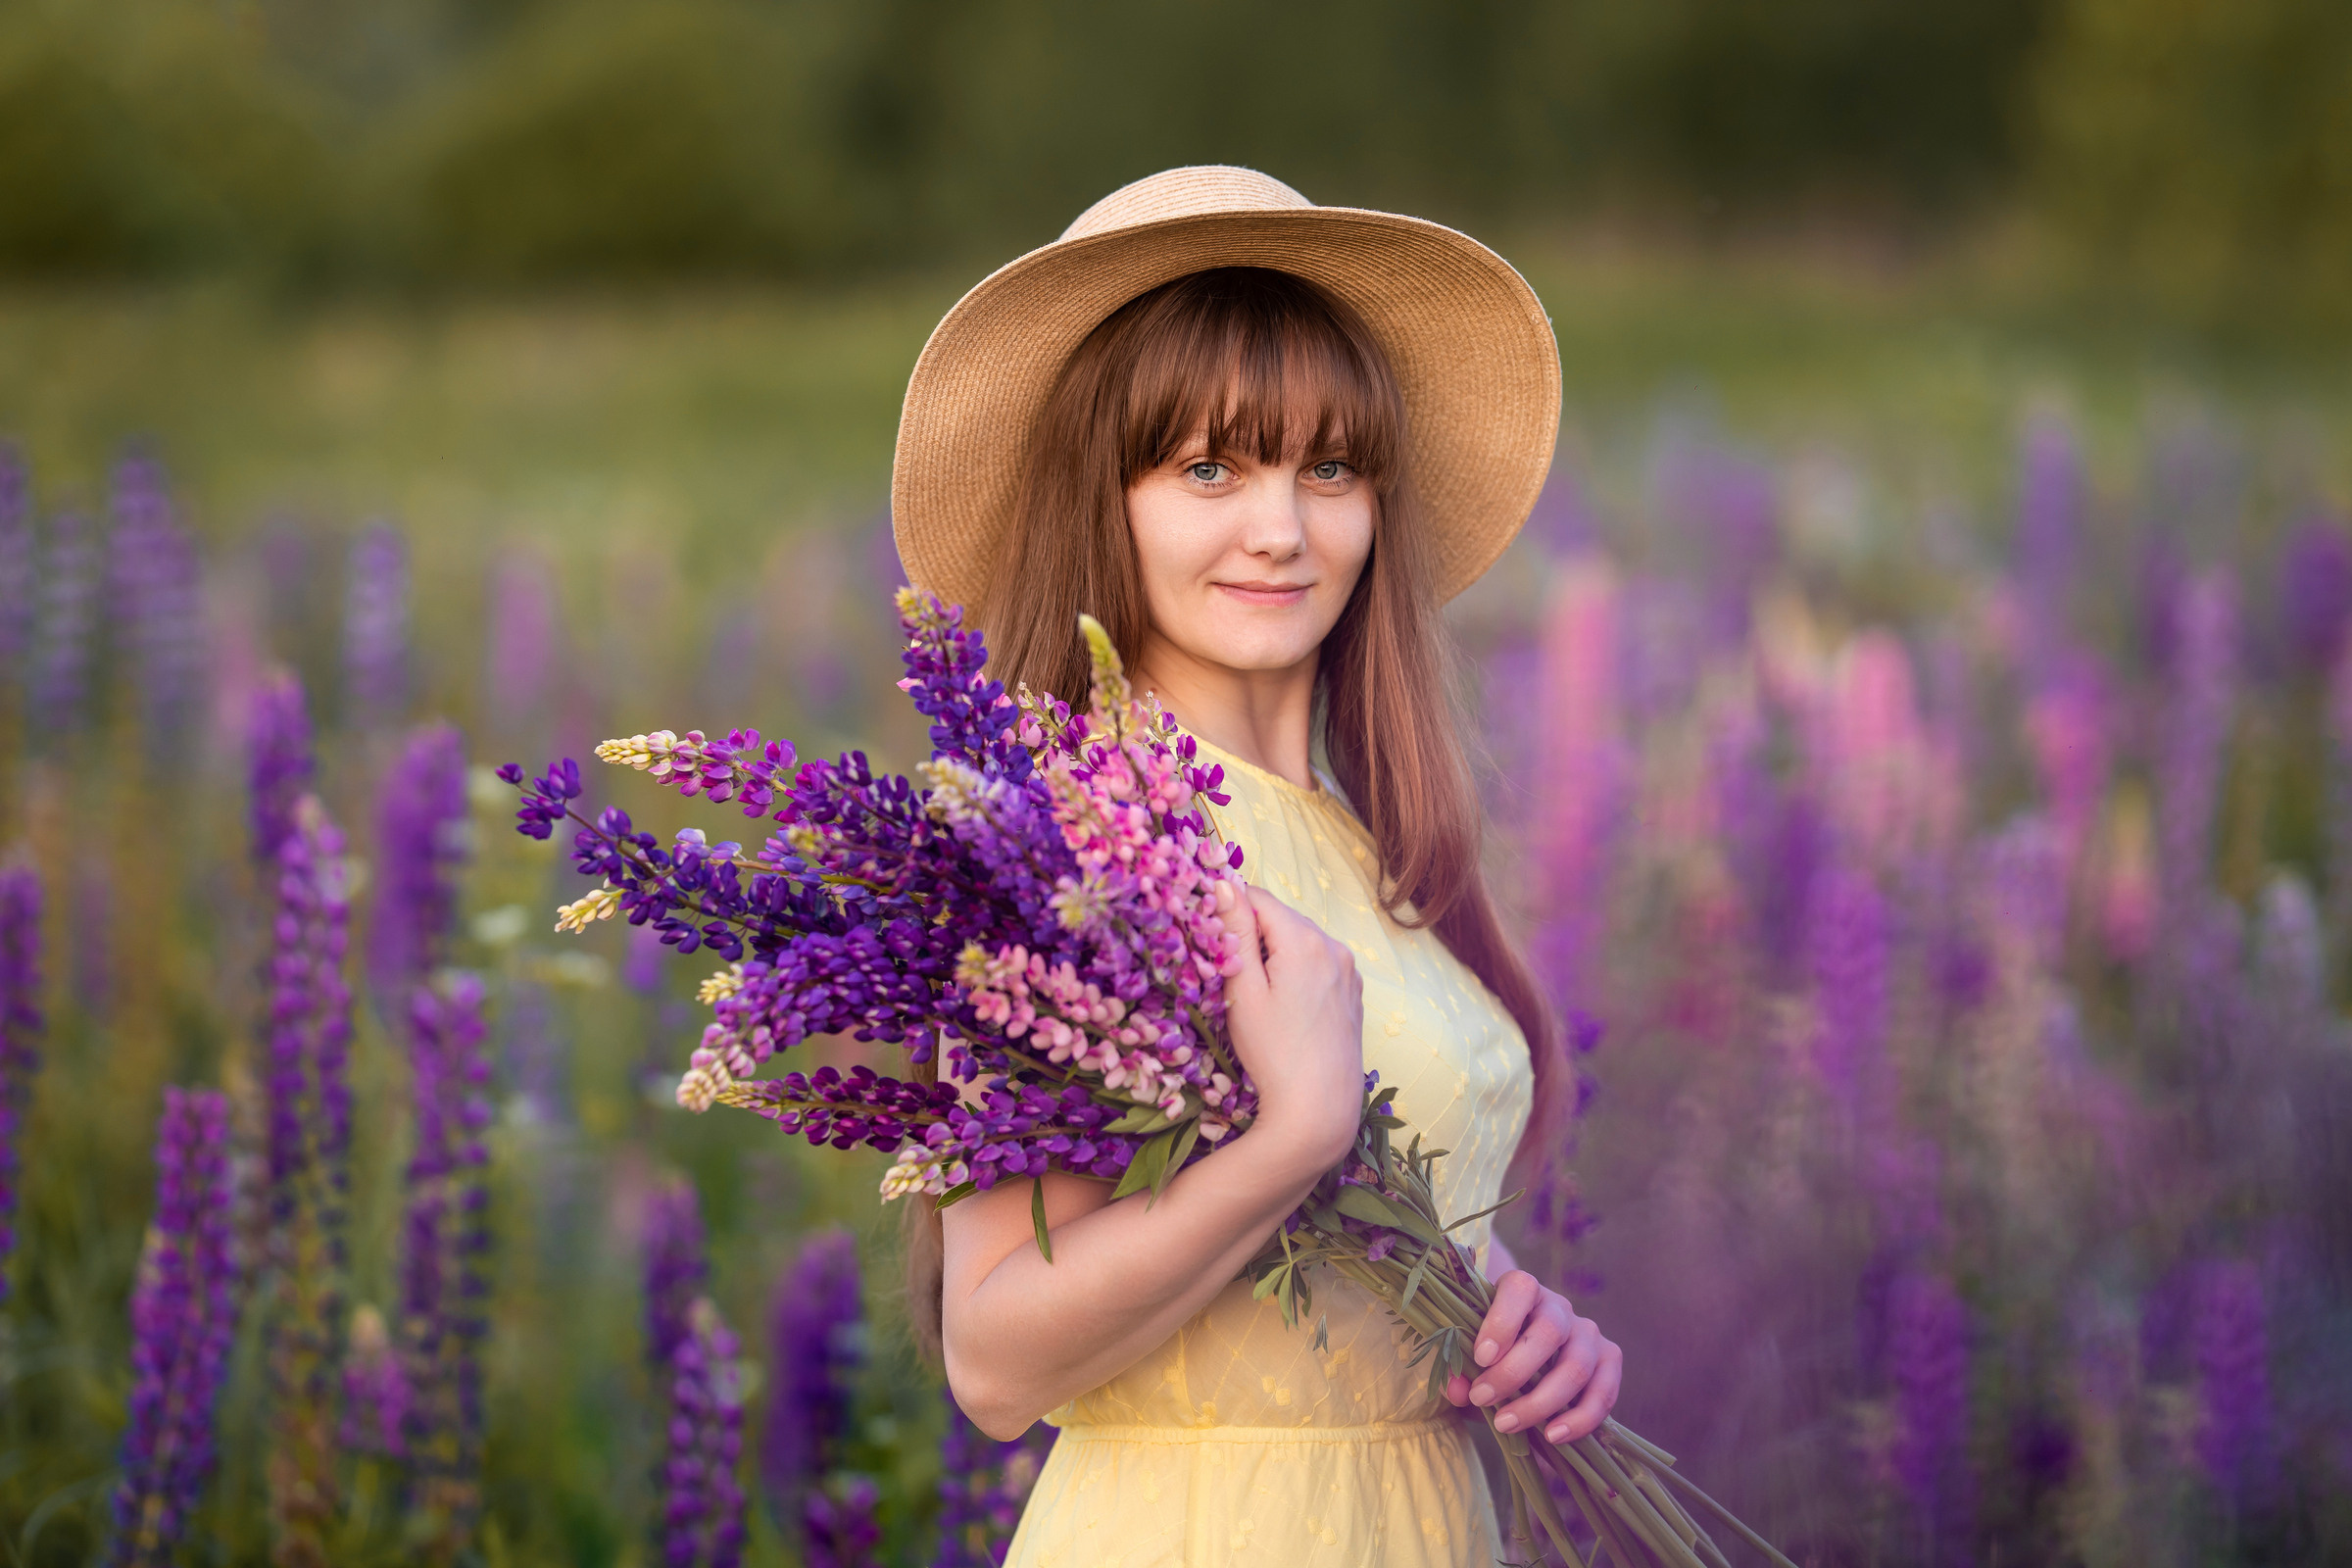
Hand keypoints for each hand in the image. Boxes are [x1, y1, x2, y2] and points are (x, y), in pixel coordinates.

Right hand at [1218, 882, 1363, 1172]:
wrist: (1320, 1108)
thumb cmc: (1274, 1053)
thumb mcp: (1244, 990)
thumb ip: (1235, 932)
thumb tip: (1223, 882)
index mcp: (1306, 939)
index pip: (1257, 896)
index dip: (1229, 911)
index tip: (1211, 940)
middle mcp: (1334, 946)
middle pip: (1280, 920)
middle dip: (1252, 936)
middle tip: (1230, 978)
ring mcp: (1348, 970)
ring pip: (1299, 942)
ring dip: (1274, 955)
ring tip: (1258, 1000)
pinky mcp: (1353, 993)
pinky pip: (1317, 965)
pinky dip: (1296, 973)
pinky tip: (1285, 1010)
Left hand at [1443, 1271, 1621, 1444]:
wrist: (1522, 1359)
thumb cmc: (1489, 1352)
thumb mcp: (1466, 1357)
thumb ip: (1457, 1368)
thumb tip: (1458, 1390)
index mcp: (1522, 1290)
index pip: (1520, 1289)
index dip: (1502, 1321)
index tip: (1480, 1358)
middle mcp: (1559, 1307)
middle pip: (1549, 1332)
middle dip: (1513, 1372)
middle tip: (1482, 1399)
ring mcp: (1588, 1332)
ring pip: (1576, 1366)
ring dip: (1541, 1402)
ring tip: (1507, 1424)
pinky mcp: (1609, 1360)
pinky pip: (1604, 1392)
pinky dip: (1580, 1418)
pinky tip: (1553, 1436)